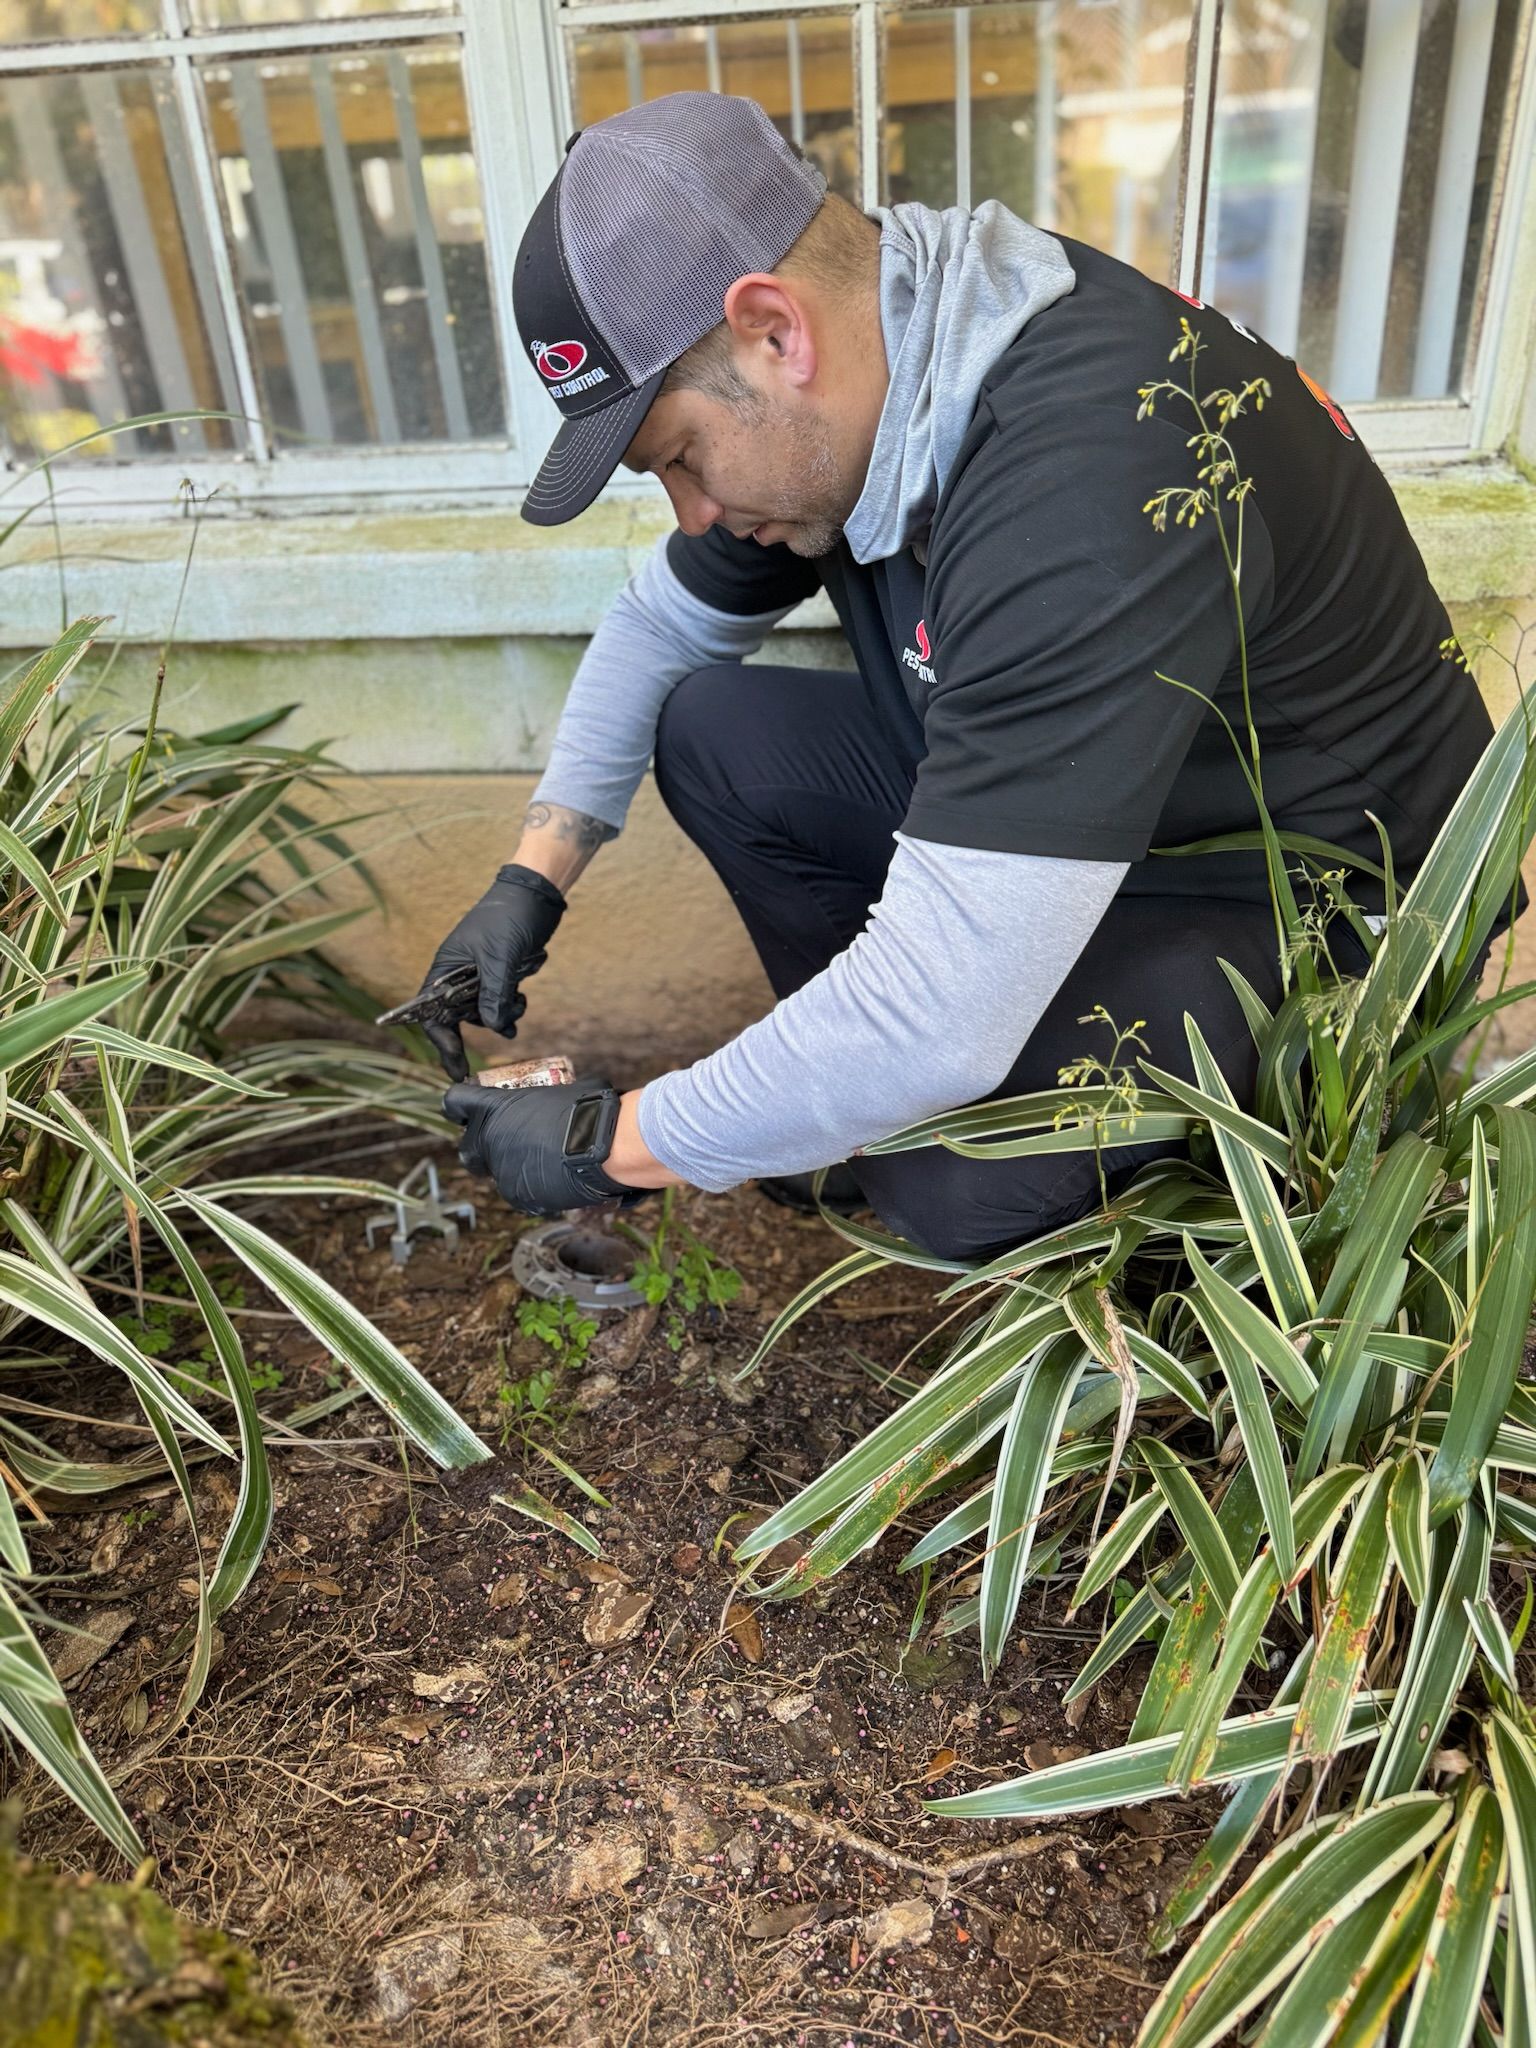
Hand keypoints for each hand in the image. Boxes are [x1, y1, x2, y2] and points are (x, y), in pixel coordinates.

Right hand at [417, 864, 566, 1080]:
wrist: (536, 895)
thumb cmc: (509, 917)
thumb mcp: (500, 958)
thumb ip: (494, 994)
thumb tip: (492, 1027)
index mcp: (446, 968)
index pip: (430, 1013)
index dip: (440, 1041)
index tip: (455, 1064)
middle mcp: (457, 975)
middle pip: (453, 1018)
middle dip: (466, 1039)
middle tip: (470, 1069)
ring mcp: (479, 976)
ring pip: (481, 1013)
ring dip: (499, 1018)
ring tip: (517, 1006)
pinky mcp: (500, 975)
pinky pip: (499, 1003)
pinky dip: (510, 1007)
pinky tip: (521, 1001)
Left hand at [443, 1077, 642, 1215]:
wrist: (607, 1148)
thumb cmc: (589, 1111)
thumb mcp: (563, 1090)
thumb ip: (542, 1100)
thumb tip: (555, 1099)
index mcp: (494, 1109)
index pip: (455, 1102)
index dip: (461, 1105)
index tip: (469, 1108)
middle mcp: (489, 1142)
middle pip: (468, 1148)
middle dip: (482, 1146)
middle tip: (506, 1141)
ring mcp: (502, 1172)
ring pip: (497, 1172)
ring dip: (513, 1166)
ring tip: (543, 1160)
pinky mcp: (519, 1197)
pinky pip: (520, 1191)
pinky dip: (533, 1186)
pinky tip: (555, 1177)